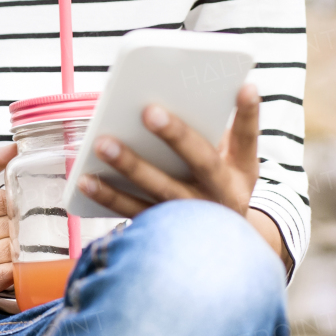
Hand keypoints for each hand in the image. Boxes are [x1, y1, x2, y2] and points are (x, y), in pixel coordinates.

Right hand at [0, 143, 16, 306]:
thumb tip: (15, 148)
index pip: (1, 200)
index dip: (15, 201)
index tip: (18, 203)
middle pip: (8, 227)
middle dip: (18, 224)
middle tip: (20, 224)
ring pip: (10, 252)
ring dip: (18, 247)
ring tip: (13, 242)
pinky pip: (5, 278)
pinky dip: (14, 269)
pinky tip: (8, 262)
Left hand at [76, 85, 288, 267]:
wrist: (219, 250)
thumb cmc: (220, 187)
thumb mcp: (236, 164)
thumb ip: (225, 131)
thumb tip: (204, 91)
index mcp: (239, 172)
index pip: (249, 137)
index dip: (249, 112)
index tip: (244, 85)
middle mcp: (219, 195)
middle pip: (201, 162)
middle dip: (176, 135)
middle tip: (148, 109)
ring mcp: (190, 216)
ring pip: (160, 189)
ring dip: (131, 166)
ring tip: (102, 143)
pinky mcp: (162, 230)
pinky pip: (132, 211)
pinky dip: (107, 196)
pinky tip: (85, 179)